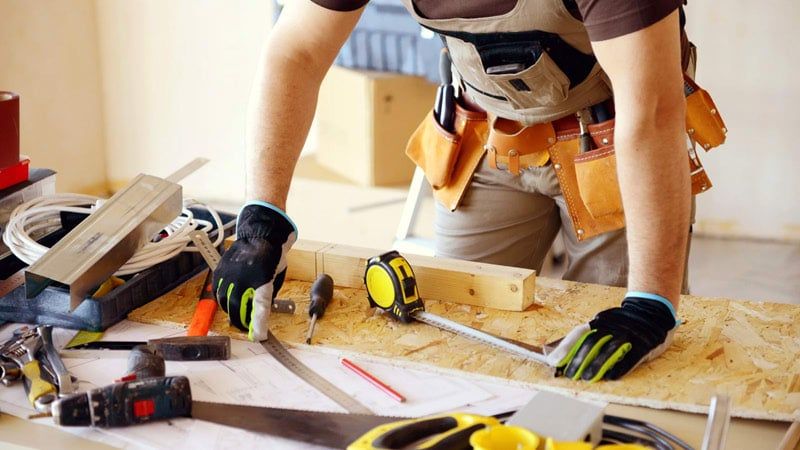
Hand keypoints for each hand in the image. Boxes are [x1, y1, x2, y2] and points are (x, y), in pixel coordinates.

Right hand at [213, 202, 296, 340]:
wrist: (259, 234)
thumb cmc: (273, 256)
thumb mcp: (277, 276)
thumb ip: (269, 294)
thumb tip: (260, 312)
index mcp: (262, 279)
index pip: (260, 307)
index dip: (258, 324)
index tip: (259, 336)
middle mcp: (243, 278)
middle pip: (238, 309)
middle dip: (244, 322)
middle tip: (249, 328)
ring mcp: (229, 275)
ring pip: (225, 303)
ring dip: (232, 313)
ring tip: (239, 317)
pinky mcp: (220, 273)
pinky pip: (218, 293)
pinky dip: (224, 301)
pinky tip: (230, 304)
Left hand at [545, 294, 677, 381]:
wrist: (652, 310)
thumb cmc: (623, 322)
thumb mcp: (604, 322)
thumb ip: (586, 335)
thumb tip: (562, 352)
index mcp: (600, 321)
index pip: (579, 334)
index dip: (566, 348)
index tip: (554, 362)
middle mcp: (612, 327)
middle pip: (592, 343)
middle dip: (579, 360)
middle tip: (570, 374)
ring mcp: (627, 335)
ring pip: (609, 350)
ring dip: (596, 366)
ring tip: (586, 378)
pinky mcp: (642, 345)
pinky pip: (630, 357)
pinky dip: (619, 367)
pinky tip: (610, 376)